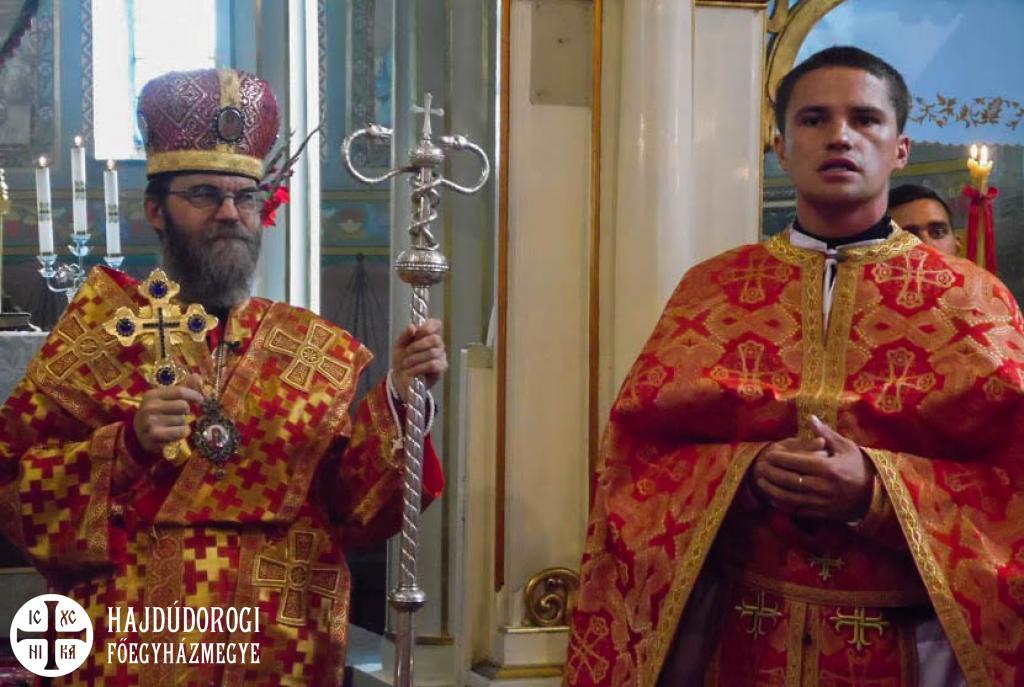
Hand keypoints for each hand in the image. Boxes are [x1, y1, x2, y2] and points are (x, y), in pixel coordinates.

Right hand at [133, 374, 203, 453]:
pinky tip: (174, 433)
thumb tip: (198, 376)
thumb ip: (183, 388)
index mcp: (153, 394)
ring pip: (182, 420)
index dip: (194, 395)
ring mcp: (150, 421)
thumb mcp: (166, 399)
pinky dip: (182, 433)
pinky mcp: (154, 435)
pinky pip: (180, 432)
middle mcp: (150, 406)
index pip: (180, 391)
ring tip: (172, 425)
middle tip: (178, 415)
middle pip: (183, 406)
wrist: (139, 436)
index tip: (200, 400)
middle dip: (185, 411)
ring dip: (182, 424)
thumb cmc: (157, 414)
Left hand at [391, 319, 446, 402]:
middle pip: (435, 339)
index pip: (436, 324)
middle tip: (407, 352)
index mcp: (428, 335)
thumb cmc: (402, 359)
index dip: (428, 326)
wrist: (400, 379)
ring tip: (406, 364)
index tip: (417, 333)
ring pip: (433, 353)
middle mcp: (438, 344)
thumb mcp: (399, 345)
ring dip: (416, 358)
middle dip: (418, 345)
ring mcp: (441, 356)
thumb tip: (412, 327)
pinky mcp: (441, 368)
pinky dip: (420, 367)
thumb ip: (405, 335)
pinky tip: (412, 371)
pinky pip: (433, 365)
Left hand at [749, 416, 874, 520]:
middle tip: (759, 468)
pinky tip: (773, 498)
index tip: (769, 454)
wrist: (875, 494)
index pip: (798, 463)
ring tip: (760, 483)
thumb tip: (810, 417)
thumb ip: (825, 434)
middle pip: (790, 480)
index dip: (780, 459)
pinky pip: (799, 510)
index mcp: (828, 468)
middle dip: (772, 474)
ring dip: (773, 490)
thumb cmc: (858, 466)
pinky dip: (783, 505)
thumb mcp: (846, 447)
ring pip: (791, 497)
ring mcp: (822, 502)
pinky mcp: (823, 513)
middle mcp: (824, 486)